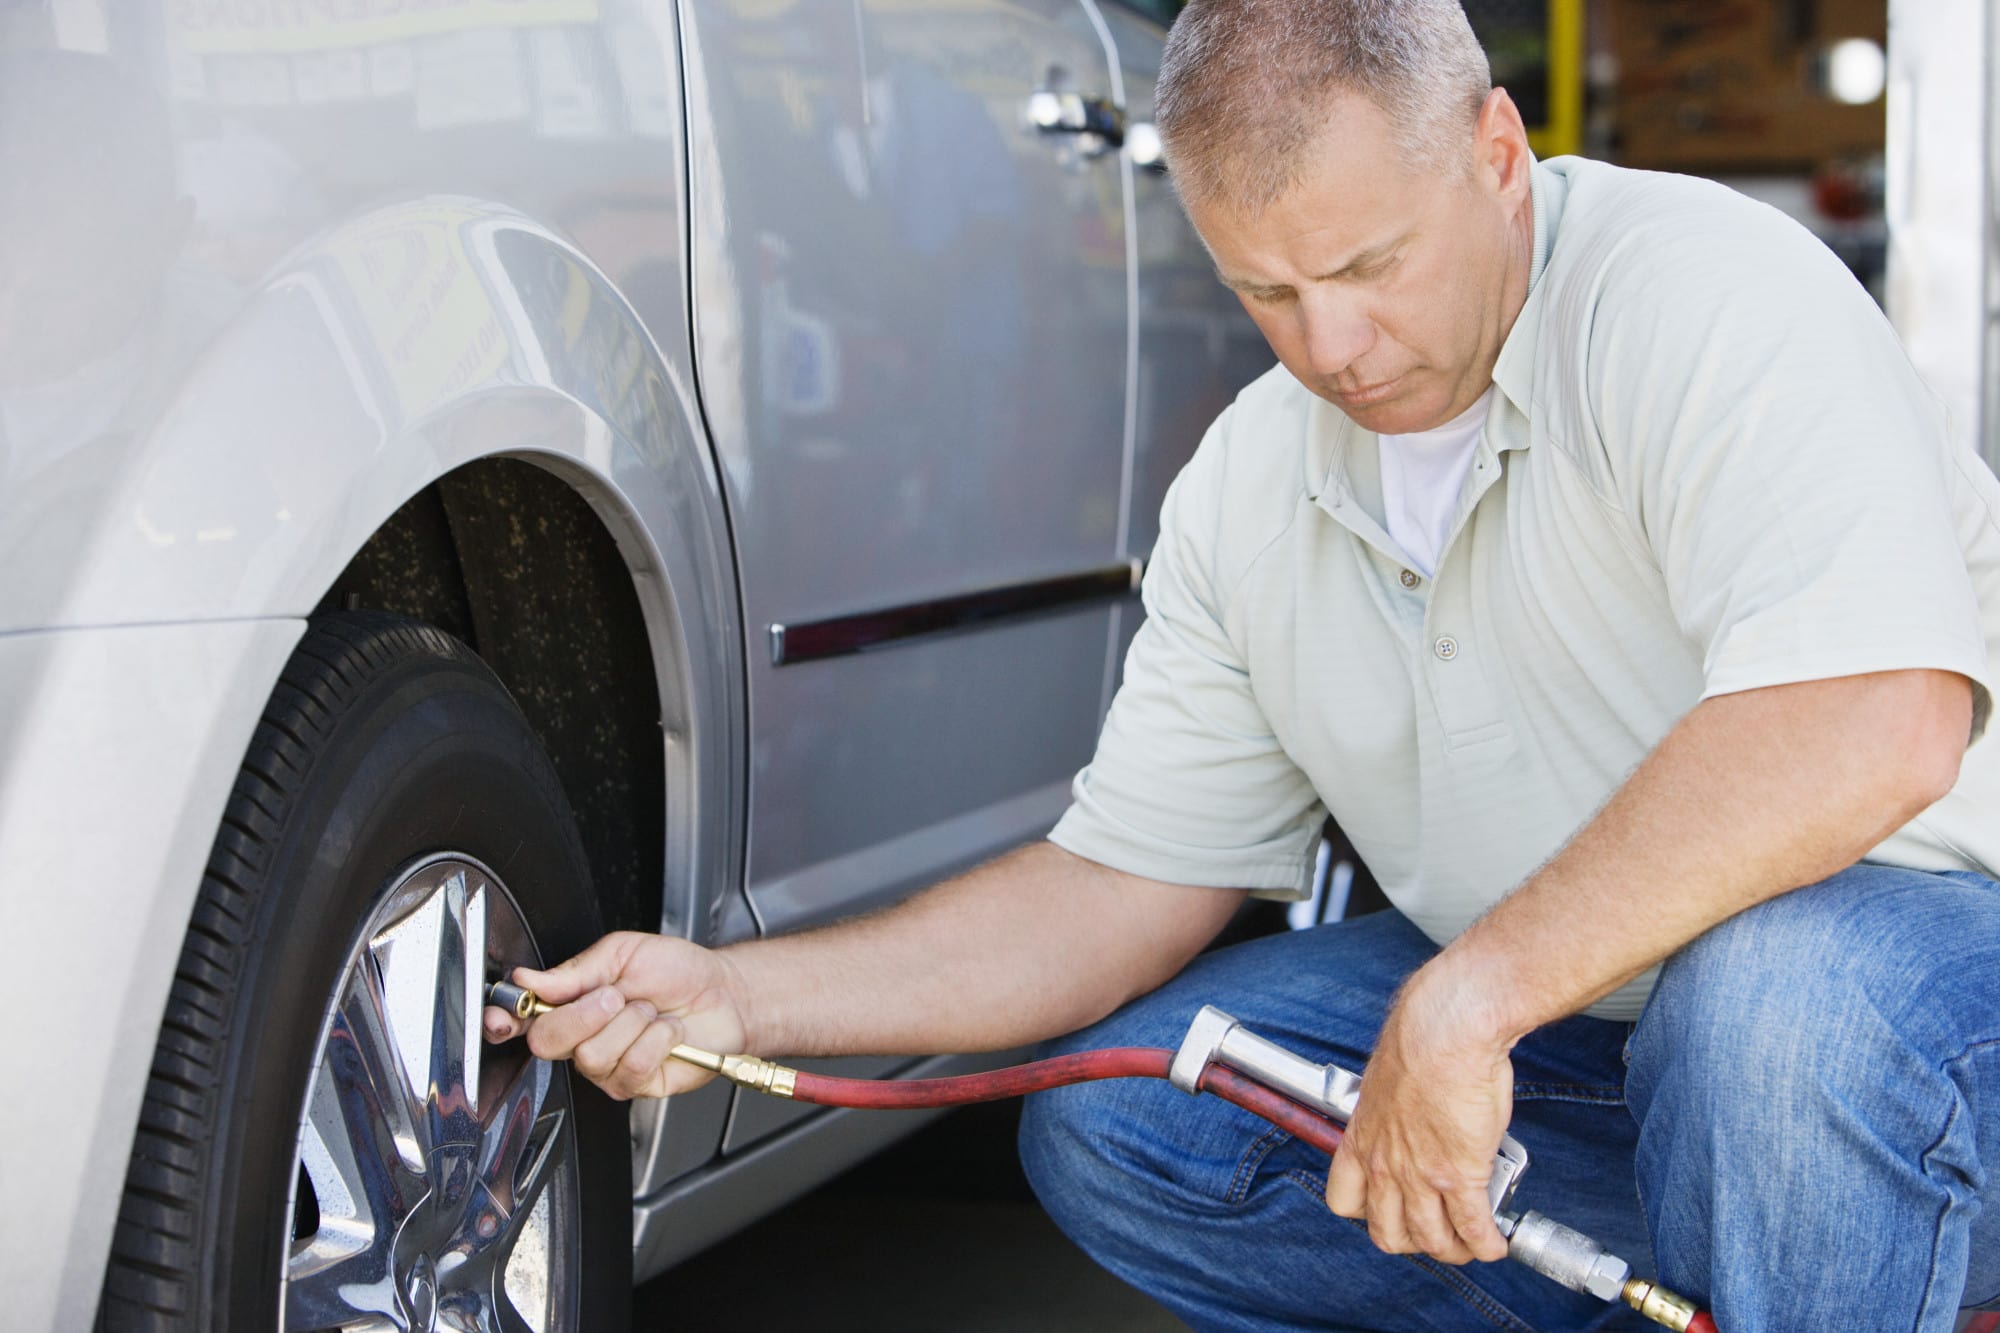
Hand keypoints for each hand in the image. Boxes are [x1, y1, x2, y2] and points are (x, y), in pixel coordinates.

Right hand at [481, 931, 751, 1100]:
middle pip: (548, 1041)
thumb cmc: (676, 972)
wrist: (723, 993)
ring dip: (631, 1022)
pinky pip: (631, 1066)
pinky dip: (656, 1039)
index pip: (522, 1019)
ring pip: (593, 1054)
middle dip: (585, 1013)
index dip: (504, 1019)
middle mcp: (582, 1039)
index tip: (503, 1015)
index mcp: (571, 1004)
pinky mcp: (636, 1084)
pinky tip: (666, 1031)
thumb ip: (575, 970)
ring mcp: (607, 1066)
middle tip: (616, 995)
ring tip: (650, 1011)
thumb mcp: (623, 953)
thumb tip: (529, 978)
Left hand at [1326, 965, 1513, 1264]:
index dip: (1367, 1214)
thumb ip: (1396, 1114)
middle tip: (1434, 1233)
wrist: (1445, 1030)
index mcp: (1362, 1138)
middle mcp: (1385, 1164)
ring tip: (1469, 1243)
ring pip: (1431, 1240)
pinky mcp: (1459, 1176)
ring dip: (1452, 1249)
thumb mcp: (1389, 1084)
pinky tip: (1494, 1243)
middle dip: (1413, 1242)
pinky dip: (1486, 1244)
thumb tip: (1416, 1118)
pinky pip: (1473, 1228)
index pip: (1343, 1201)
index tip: (1388, 1210)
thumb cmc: (1422, 1042)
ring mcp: (1420, 1175)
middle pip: (1388, 1234)